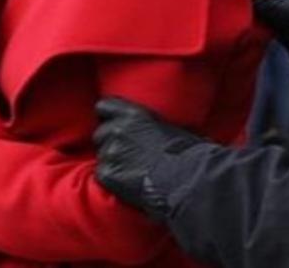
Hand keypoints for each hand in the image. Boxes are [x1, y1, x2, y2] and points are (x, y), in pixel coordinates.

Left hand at [93, 97, 201, 220]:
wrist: (186, 181)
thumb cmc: (188, 154)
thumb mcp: (176, 127)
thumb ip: (158, 124)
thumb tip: (167, 126)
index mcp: (133, 114)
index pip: (103, 107)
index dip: (107, 116)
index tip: (113, 123)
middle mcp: (117, 130)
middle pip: (100, 133)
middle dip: (109, 141)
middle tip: (125, 153)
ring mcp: (110, 152)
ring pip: (102, 155)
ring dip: (112, 161)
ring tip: (130, 170)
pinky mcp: (107, 174)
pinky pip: (102, 173)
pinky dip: (112, 178)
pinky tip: (127, 183)